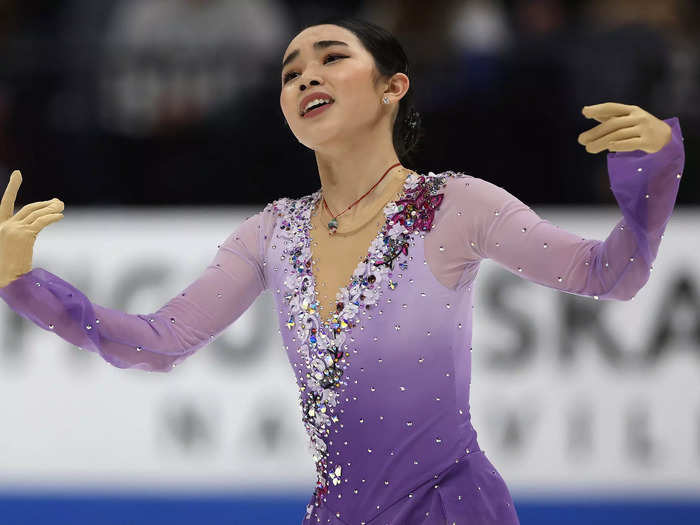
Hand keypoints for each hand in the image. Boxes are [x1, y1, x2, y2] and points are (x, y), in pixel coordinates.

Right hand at [0, 170, 63, 287]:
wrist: (5, 278)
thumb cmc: (7, 268)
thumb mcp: (11, 246)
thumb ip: (21, 233)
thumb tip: (35, 227)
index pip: (6, 203)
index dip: (12, 187)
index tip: (18, 174)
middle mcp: (6, 225)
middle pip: (28, 207)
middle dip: (44, 203)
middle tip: (57, 201)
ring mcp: (14, 229)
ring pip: (36, 214)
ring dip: (51, 209)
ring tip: (62, 207)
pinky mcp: (24, 235)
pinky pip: (41, 222)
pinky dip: (52, 217)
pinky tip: (60, 216)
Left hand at [578, 102, 671, 153]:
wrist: (665, 137)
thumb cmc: (640, 127)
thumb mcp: (627, 118)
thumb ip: (609, 116)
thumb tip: (587, 111)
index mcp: (631, 110)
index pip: (613, 107)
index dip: (599, 108)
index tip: (585, 112)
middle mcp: (638, 117)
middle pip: (613, 124)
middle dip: (596, 132)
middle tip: (581, 140)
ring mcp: (644, 129)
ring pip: (619, 135)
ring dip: (602, 142)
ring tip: (589, 148)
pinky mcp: (648, 141)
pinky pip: (632, 143)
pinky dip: (620, 145)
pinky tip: (609, 148)